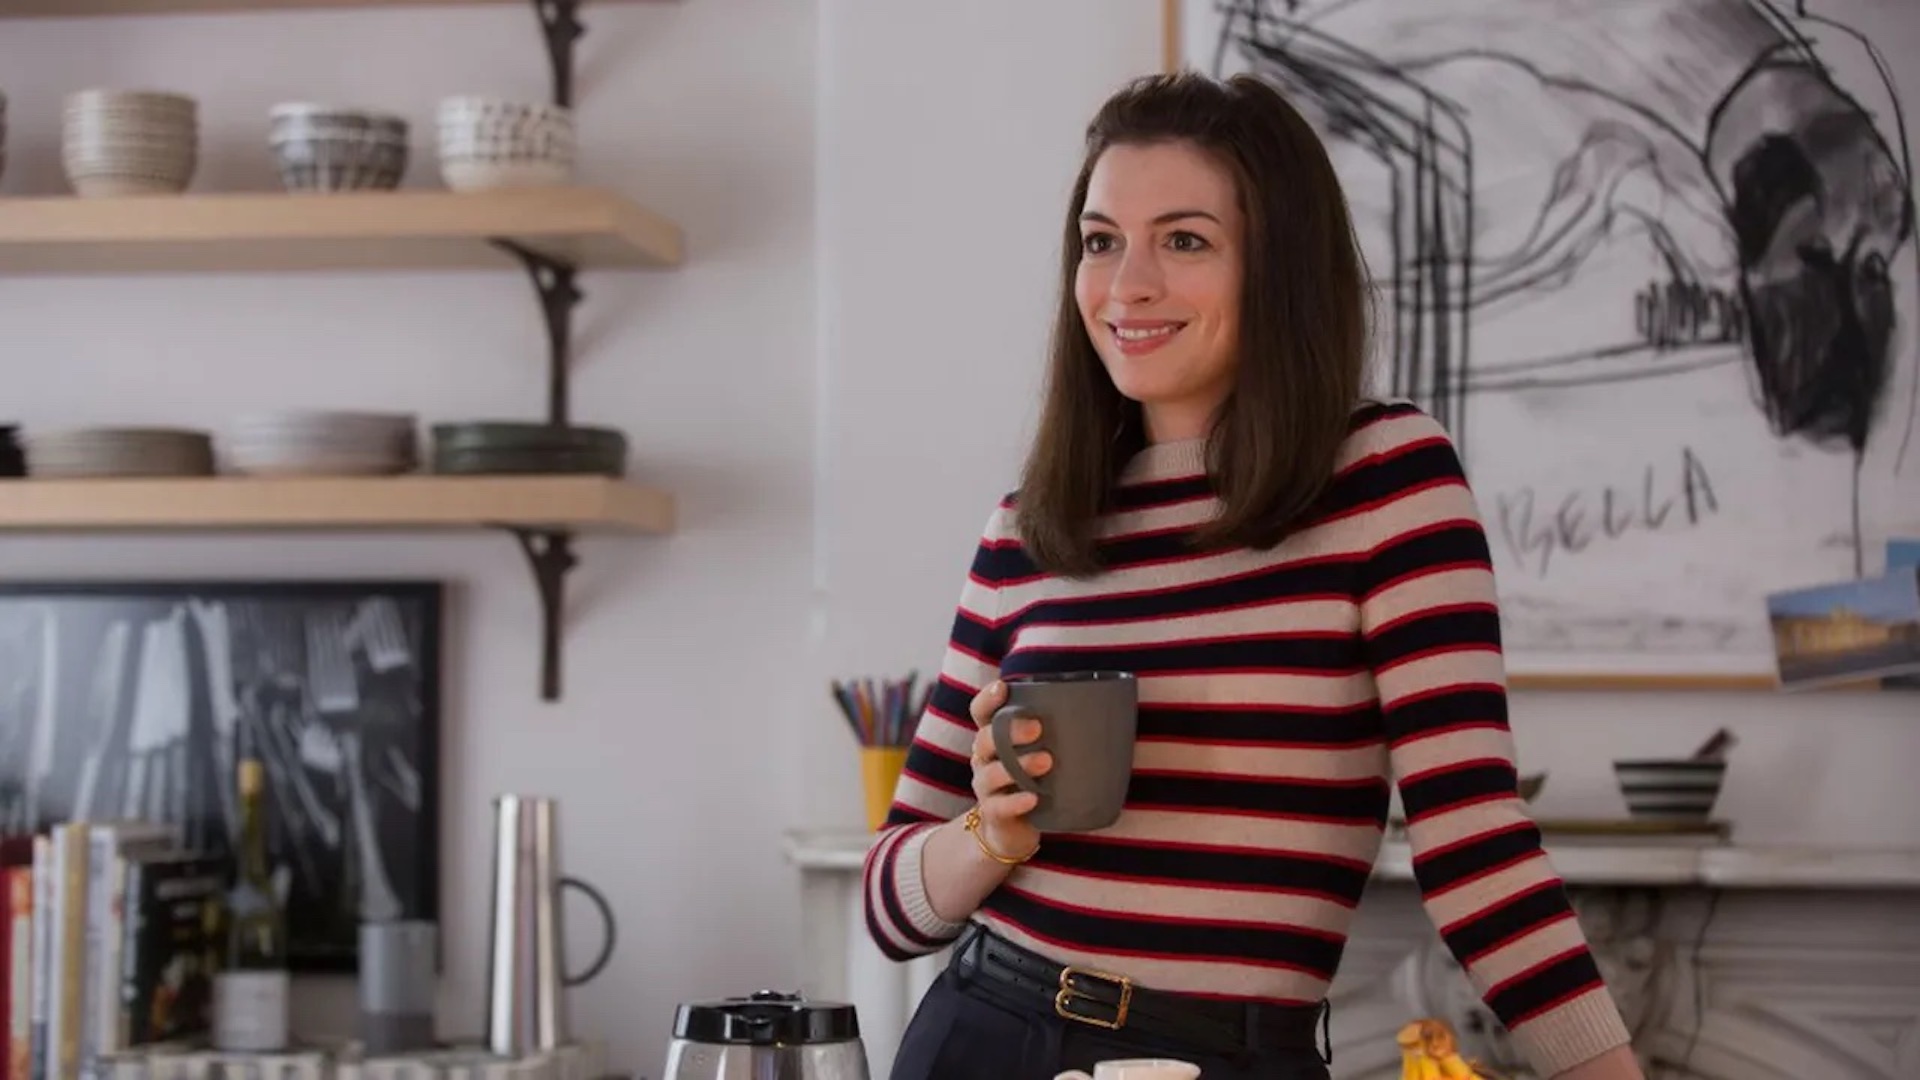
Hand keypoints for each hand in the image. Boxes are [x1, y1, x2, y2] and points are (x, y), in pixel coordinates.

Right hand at [967, 680, 1047, 860]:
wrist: (1013, 831)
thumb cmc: (1033, 782)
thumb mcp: (1041, 754)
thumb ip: (1059, 735)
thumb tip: (1112, 711)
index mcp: (994, 739)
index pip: (982, 713)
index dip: (987, 699)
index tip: (1003, 687)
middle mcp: (984, 759)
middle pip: (985, 738)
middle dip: (1010, 731)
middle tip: (1037, 728)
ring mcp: (985, 787)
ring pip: (991, 772)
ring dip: (1019, 766)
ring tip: (1046, 762)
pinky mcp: (993, 813)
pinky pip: (999, 805)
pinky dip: (1016, 801)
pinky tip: (1033, 798)